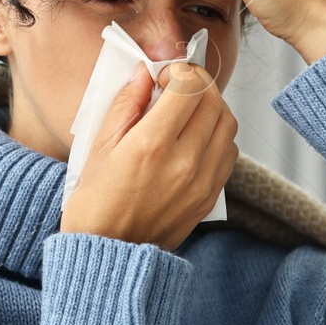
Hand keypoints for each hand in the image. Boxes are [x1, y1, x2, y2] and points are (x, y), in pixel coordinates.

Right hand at [58, 59, 238, 250]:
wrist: (110, 254)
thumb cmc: (96, 203)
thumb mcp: (98, 147)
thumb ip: (126, 104)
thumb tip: (145, 73)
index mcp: (151, 145)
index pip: (189, 86)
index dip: (180, 71)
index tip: (165, 75)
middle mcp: (184, 162)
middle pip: (213, 101)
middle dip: (198, 83)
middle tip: (178, 85)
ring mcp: (202, 181)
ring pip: (227, 125)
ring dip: (211, 108)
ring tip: (187, 111)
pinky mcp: (209, 196)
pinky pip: (228, 153)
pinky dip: (217, 136)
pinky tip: (194, 138)